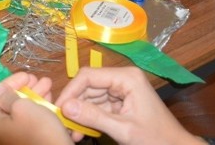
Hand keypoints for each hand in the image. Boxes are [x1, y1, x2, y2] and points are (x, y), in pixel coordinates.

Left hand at [0, 72, 72, 144]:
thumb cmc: (38, 131)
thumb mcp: (22, 107)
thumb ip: (8, 95)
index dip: (10, 82)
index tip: (26, 74)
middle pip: (7, 101)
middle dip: (24, 88)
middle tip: (38, 78)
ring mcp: (10, 137)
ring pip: (20, 109)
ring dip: (33, 95)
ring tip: (47, 84)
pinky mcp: (24, 140)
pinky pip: (27, 120)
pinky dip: (37, 107)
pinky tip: (48, 98)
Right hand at [55, 67, 204, 144]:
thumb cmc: (156, 138)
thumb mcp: (123, 129)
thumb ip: (93, 117)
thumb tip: (65, 107)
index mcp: (127, 77)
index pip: (89, 76)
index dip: (71, 91)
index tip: (58, 109)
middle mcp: (122, 78)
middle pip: (88, 86)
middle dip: (75, 105)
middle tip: (63, 124)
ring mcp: (121, 90)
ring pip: (90, 97)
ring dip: (80, 114)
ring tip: (72, 133)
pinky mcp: (120, 102)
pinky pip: (98, 106)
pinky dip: (89, 118)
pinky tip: (81, 132)